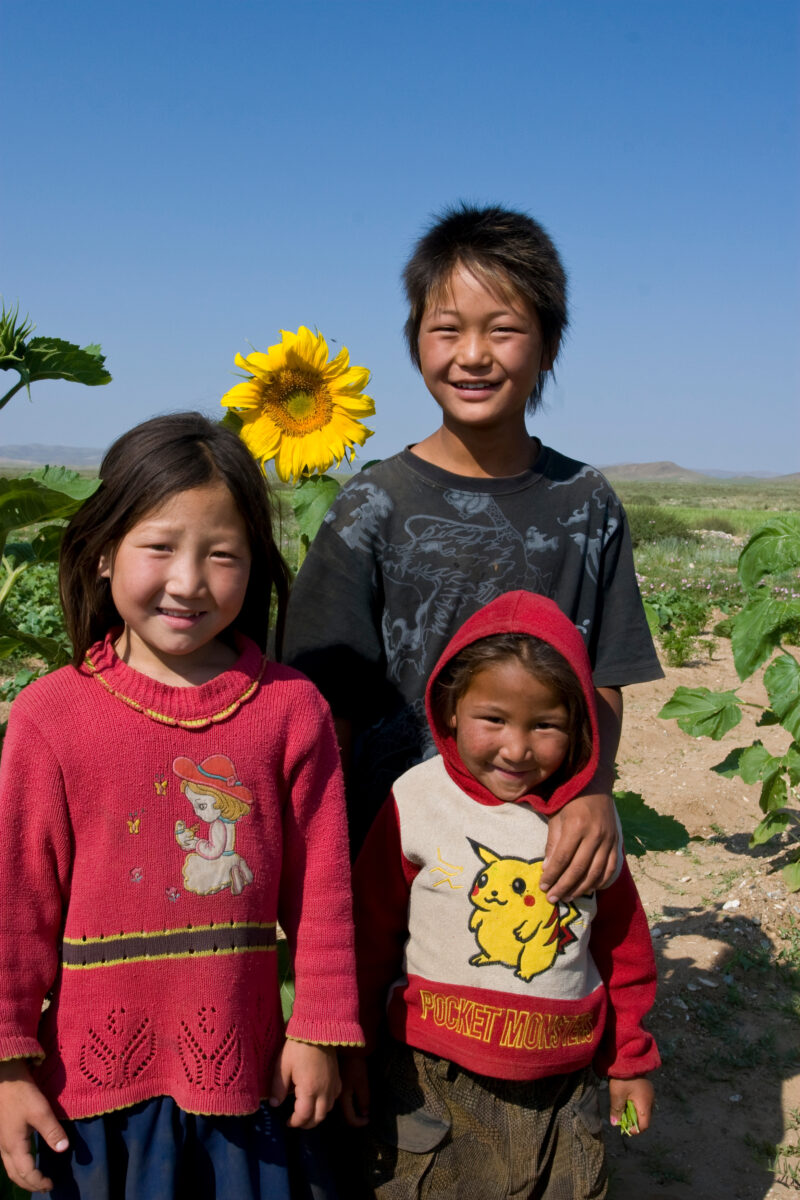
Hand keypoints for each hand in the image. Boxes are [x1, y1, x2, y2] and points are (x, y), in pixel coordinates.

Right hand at [0, 1060, 68, 1191]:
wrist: (5, 1078)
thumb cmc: (22, 1094)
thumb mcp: (41, 1111)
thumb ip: (52, 1131)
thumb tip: (63, 1149)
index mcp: (14, 1146)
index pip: (27, 1173)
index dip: (38, 1182)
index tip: (52, 1184)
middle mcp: (5, 1148)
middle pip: (16, 1175)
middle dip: (30, 1184)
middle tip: (45, 1187)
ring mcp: (2, 1141)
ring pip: (11, 1168)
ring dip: (23, 1177)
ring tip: (37, 1179)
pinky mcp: (3, 1134)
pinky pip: (9, 1159)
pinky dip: (19, 1167)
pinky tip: (27, 1161)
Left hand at [269, 1041, 340, 1128]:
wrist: (318, 1029)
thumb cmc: (298, 1047)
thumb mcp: (283, 1067)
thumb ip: (278, 1088)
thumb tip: (275, 1104)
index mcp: (309, 1091)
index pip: (303, 1116)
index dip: (294, 1122)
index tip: (286, 1122)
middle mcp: (324, 1092)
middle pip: (318, 1118)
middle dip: (307, 1123)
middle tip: (296, 1121)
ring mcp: (333, 1085)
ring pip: (328, 1109)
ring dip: (317, 1115)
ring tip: (307, 1112)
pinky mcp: (338, 1077)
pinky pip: (335, 1098)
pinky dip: (327, 1104)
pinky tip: (320, 1098)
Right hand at [339, 1053, 369, 1127]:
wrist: (343, 1046)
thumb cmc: (354, 1064)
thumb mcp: (362, 1082)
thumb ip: (363, 1099)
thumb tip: (364, 1113)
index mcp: (342, 1098)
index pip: (350, 1119)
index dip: (360, 1123)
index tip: (369, 1119)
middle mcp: (334, 1097)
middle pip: (344, 1114)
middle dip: (355, 1117)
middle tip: (365, 1115)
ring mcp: (332, 1090)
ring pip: (341, 1107)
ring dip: (351, 1109)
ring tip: (360, 1106)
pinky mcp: (333, 1083)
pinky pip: (339, 1098)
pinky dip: (348, 1102)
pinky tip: (353, 1096)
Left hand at [540, 791, 617, 901]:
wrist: (595, 785)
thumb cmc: (569, 801)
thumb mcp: (556, 818)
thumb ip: (553, 844)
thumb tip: (547, 869)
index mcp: (576, 826)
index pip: (563, 858)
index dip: (552, 875)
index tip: (543, 887)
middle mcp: (595, 835)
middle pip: (579, 869)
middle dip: (564, 887)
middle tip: (553, 898)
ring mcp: (608, 840)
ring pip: (595, 873)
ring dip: (581, 889)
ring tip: (567, 897)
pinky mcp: (617, 843)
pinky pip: (611, 868)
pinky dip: (600, 882)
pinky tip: (589, 889)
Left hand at [609, 1076, 653, 1134]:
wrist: (627, 1058)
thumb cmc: (622, 1078)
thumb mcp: (617, 1095)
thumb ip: (617, 1110)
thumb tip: (615, 1124)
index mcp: (645, 1104)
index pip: (644, 1125)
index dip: (634, 1129)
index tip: (624, 1127)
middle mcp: (651, 1100)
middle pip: (644, 1118)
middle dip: (632, 1120)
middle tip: (620, 1117)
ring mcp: (649, 1093)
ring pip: (642, 1109)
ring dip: (632, 1112)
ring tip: (621, 1107)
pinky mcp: (646, 1088)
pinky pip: (642, 1101)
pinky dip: (634, 1104)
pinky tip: (625, 1099)